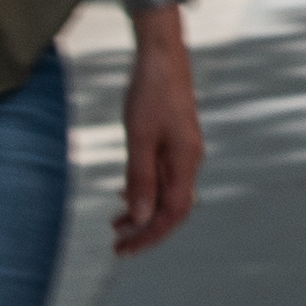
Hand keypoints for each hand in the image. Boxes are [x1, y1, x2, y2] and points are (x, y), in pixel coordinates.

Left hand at [114, 20, 203, 256]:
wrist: (162, 55)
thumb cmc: (150, 92)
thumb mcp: (139, 137)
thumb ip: (141, 178)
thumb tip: (141, 218)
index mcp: (185, 162)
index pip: (172, 214)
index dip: (149, 236)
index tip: (125, 250)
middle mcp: (189, 161)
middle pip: (171, 209)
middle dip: (145, 231)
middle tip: (117, 247)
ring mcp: (183, 152)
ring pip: (166, 194)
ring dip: (142, 212)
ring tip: (115, 226)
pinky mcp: (174, 142)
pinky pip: (162, 177)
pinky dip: (144, 191)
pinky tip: (124, 194)